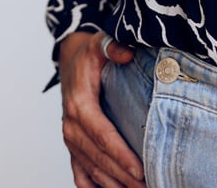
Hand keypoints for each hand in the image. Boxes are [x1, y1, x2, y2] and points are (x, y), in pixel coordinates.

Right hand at [59, 30, 144, 187]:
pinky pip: (79, 173)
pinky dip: (92, 187)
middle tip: (147, 186)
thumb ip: (113, 46)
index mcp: (80, 105)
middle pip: (99, 158)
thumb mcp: (99, 43)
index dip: (120, 154)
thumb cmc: (88, 55)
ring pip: (91, 169)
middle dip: (122, 176)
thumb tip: (127, 53)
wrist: (69, 60)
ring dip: (112, 185)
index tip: (139, 169)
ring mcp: (71, 139)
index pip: (102, 135)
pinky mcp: (73, 145)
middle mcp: (72, 127)